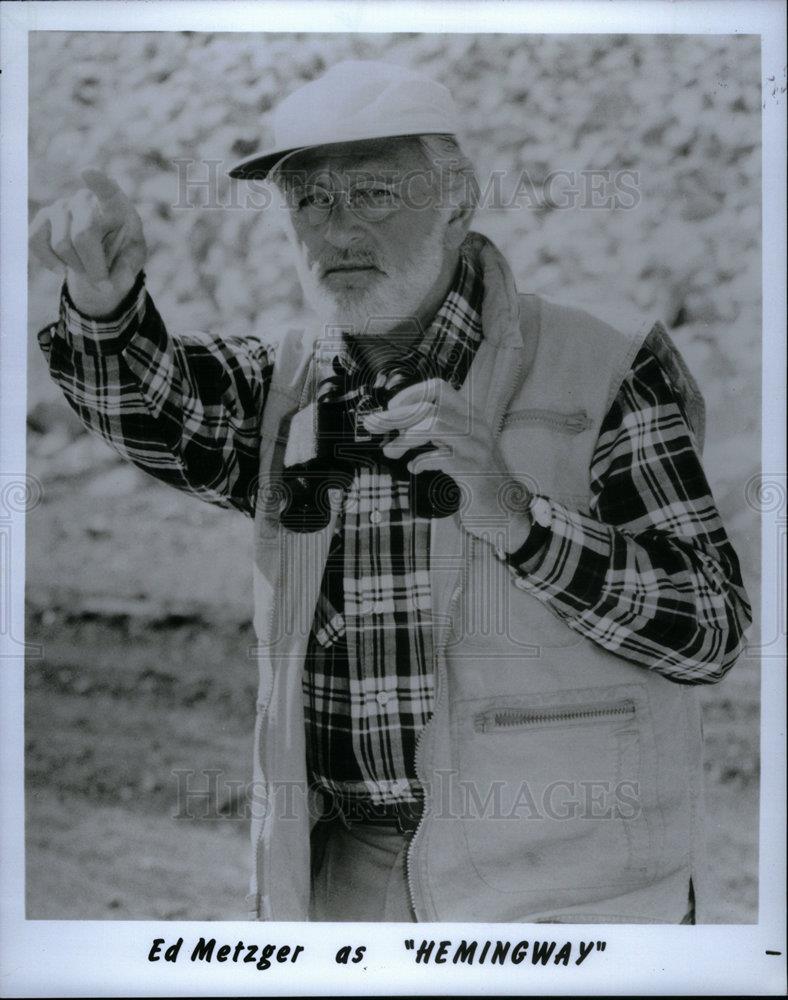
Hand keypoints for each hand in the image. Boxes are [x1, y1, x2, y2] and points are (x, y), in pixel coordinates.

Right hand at [29, 169, 146, 317]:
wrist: (100, 261)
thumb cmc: (122, 254)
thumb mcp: (133, 261)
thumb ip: (128, 268)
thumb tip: (112, 280)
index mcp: (116, 205)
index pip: (108, 191)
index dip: (99, 183)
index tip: (88, 173)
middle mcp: (86, 200)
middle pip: (84, 234)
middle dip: (94, 267)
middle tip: (103, 285)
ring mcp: (62, 206)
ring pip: (62, 244)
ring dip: (76, 267)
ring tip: (87, 270)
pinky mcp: (43, 219)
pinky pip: (36, 242)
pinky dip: (51, 263)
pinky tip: (63, 269)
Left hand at [362, 377, 532, 545]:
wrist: (505, 508)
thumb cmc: (475, 476)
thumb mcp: (456, 447)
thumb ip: (435, 432)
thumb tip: (398, 423)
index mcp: (469, 416)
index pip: (439, 388)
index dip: (411, 394)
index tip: (391, 409)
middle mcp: (475, 426)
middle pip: (430, 408)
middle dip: (396, 416)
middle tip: (373, 425)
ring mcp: (477, 448)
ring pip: (434, 426)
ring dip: (405, 439)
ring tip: (391, 452)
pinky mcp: (475, 471)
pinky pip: (442, 457)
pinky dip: (422, 461)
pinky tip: (414, 468)